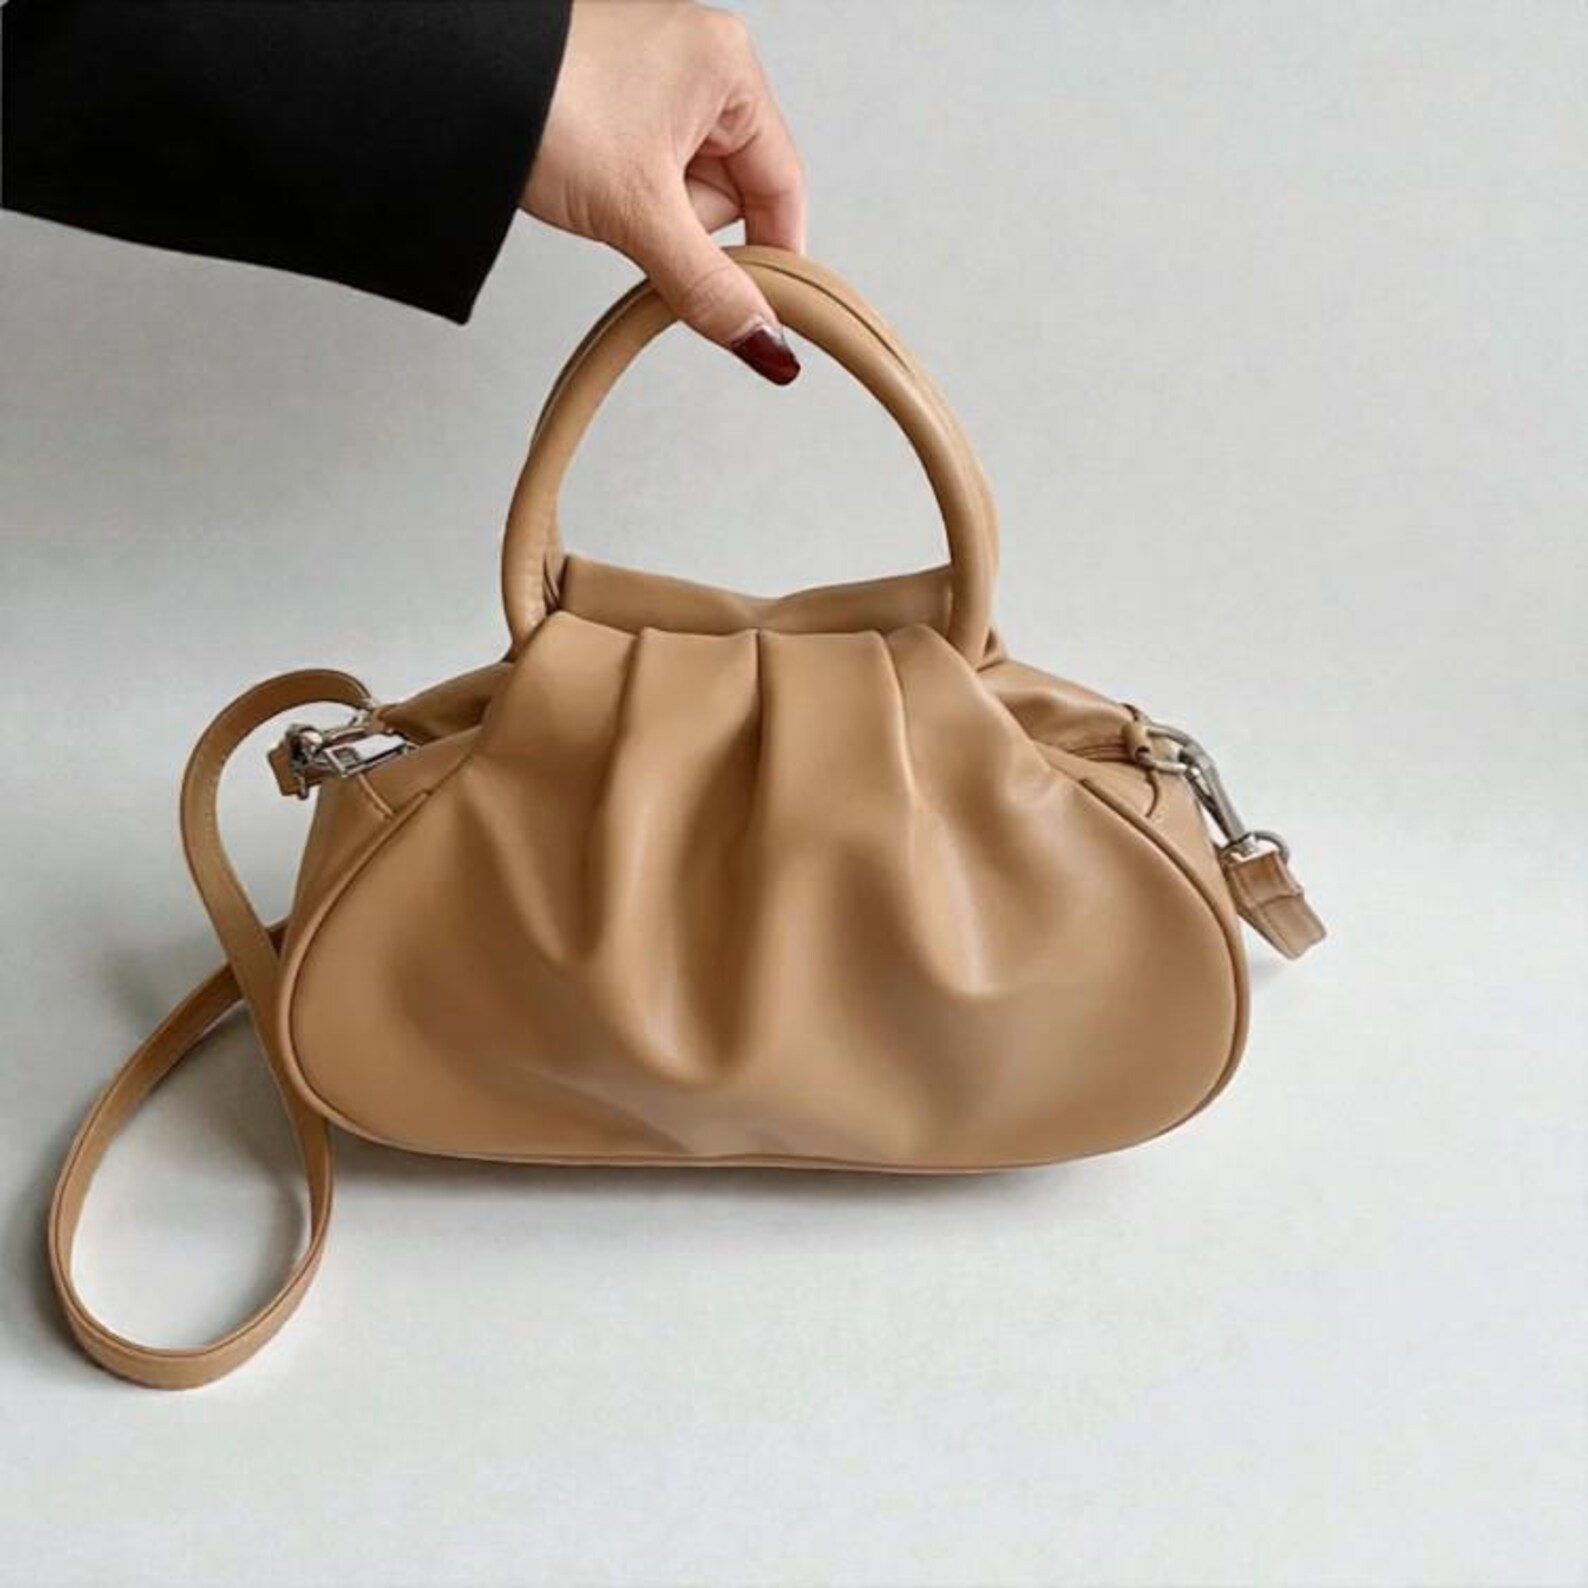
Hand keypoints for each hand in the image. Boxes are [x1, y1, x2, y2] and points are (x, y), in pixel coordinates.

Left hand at [523, 0, 805, 383]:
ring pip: (688, 191)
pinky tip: (595, 190)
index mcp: (730, 68)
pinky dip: (630, 200)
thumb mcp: (640, 213)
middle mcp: (701, 62)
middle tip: (641, 223)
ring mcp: (657, 79)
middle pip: (735, 193)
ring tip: (604, 194)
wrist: (438, 83)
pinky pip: (651, 176)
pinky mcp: (617, 102)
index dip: (773, 258)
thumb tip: (765, 342)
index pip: (783, 187)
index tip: (762, 313)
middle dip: (691, 228)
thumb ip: (711, 285)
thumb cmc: (538, 106)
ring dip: (655, 217)